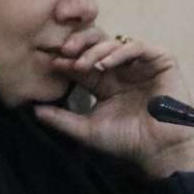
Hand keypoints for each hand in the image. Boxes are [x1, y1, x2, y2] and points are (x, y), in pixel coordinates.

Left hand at [33, 29, 193, 177]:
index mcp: (103, 82)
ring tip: (83, 64)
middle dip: (78, 44)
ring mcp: (141, 65)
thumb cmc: (127, 142)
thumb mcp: (86, 129)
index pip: (81, 61)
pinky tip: (104, 64)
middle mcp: (121, 70)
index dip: (66, 60)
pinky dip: (119, 51)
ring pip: (114, 42)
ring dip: (95, 49)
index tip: (50, 62)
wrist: (160, 151)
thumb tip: (32, 109)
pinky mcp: (161, 62)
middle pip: (96, 44)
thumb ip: (60, 118)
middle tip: (63, 51)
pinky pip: (138, 47)